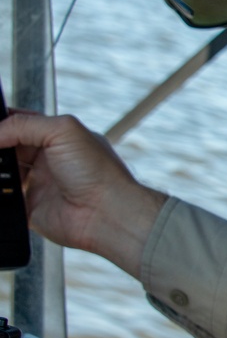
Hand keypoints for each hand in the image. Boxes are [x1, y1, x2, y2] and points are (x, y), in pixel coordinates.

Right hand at [0, 112, 166, 277]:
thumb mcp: (64, 131)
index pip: (21, 123)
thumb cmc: (99, 172)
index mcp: (59, 137)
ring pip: (2, 173)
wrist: (106, 214)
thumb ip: (25, 125)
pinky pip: (4, 200)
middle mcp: (48, 159)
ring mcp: (39, 184)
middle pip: (8, 147)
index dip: (2, 123)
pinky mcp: (31, 208)